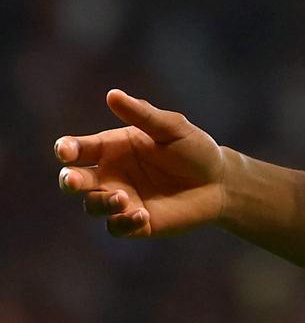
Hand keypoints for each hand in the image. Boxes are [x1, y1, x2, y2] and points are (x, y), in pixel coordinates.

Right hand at [56, 90, 226, 237]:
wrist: (220, 182)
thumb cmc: (194, 150)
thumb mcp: (172, 128)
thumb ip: (142, 114)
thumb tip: (113, 94)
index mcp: (113, 148)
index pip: (79, 149)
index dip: (67, 149)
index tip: (66, 150)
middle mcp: (111, 175)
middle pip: (75, 180)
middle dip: (69, 180)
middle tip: (73, 180)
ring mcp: (121, 200)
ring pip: (93, 205)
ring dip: (101, 202)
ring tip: (123, 197)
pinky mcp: (135, 222)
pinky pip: (116, 227)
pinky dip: (122, 223)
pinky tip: (142, 214)